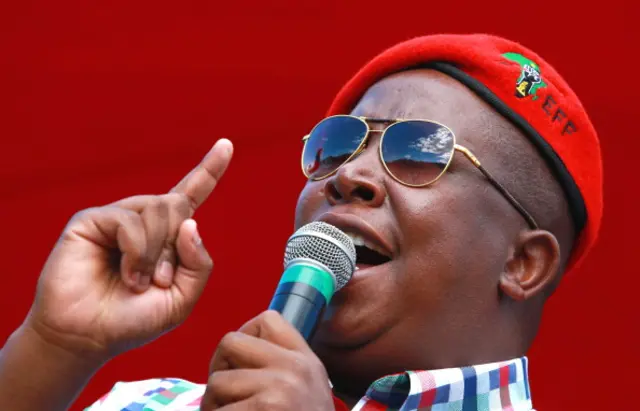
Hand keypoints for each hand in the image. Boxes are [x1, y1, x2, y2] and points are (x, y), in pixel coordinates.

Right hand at [23, 139, 232, 360]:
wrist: (88, 337)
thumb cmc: (133, 320)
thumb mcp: (182, 299)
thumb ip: (199, 263)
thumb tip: (191, 222)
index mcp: (167, 235)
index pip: (191, 195)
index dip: (210, 170)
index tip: (227, 145)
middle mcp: (143, 220)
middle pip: (179, 206)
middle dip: (176, 248)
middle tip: (159, 281)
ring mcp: (117, 217)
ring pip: (159, 210)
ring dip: (156, 253)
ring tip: (139, 281)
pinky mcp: (91, 220)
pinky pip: (130, 220)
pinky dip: (136, 251)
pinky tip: (127, 273)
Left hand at [201, 311, 334, 410]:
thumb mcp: (306, 389)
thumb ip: (280, 365)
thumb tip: (234, 350)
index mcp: (306, 360)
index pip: (267, 320)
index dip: (244, 336)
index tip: (241, 363)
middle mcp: (296, 368)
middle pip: (230, 342)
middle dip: (218, 368)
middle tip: (223, 395)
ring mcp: (280, 389)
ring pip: (217, 381)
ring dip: (213, 405)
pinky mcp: (264, 409)